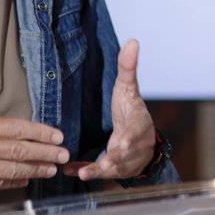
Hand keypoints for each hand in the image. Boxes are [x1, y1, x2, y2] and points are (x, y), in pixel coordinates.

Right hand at [0, 51, 68, 193]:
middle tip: (63, 153)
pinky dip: (15, 181)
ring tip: (52, 168)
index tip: (56, 135)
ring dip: (36, 170)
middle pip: (19, 151)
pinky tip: (27, 178)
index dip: (40, 133)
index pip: (16, 129)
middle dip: (45, 153)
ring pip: (12, 170)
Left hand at [65, 39, 156, 180]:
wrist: (142, 140)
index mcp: (138, 125)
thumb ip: (128, 68)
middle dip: (115, 160)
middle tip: (105, 164)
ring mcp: (125, 161)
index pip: (135, 131)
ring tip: (84, 173)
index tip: (122, 143)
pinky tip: (71, 171)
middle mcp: (134, 146)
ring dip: (98, 170)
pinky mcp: (113, 171)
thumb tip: (132, 41)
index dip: (130, 139)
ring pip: (113, 168)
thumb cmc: (132, 112)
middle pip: (125, 155)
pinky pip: (99, 173)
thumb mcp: (128, 90)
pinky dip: (86, 172)